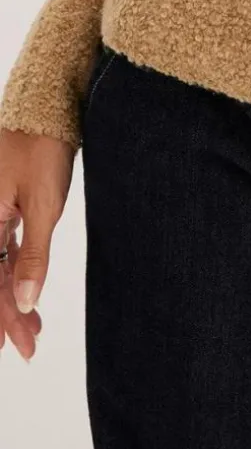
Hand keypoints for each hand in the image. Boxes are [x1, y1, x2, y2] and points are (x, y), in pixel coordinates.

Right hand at [0, 127, 75, 363]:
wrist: (48, 103)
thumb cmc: (43, 146)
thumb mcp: (44, 204)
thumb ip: (33, 255)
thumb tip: (25, 302)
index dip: (2, 317)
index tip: (17, 345)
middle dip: (7, 312)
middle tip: (29, 344)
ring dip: (11, 294)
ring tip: (32, 326)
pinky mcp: (1, 204)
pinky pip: (1, 246)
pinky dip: (15, 269)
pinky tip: (26, 289)